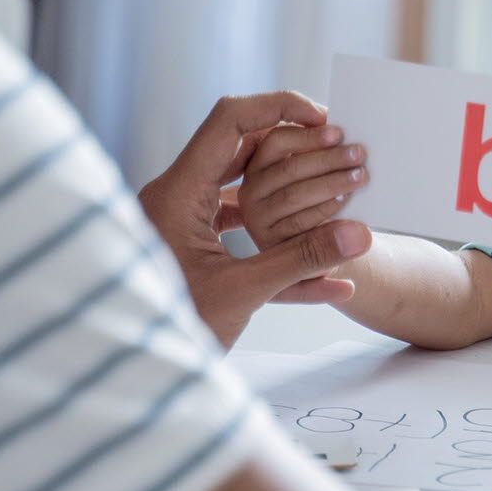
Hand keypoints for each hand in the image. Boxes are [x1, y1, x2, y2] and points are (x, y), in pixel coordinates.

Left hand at [139, 92, 372, 346]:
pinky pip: (241, 234)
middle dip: (294, 150)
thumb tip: (361, 234)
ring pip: (243, 192)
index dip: (278, 107)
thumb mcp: (242, 293)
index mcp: (177, 195)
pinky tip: (328, 280)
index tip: (321, 116)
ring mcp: (182, 226)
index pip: (229, 121)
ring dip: (290, 195)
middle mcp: (175, 200)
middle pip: (240, 151)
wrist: (130, 383)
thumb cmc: (171, 333)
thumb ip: (303, 259)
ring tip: (337, 200)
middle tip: (337, 150)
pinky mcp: (192, 253)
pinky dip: (279, 245)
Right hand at [238, 122, 368, 249]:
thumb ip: (317, 155)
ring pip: (294, 195)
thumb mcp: (310, 175)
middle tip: (358, 154)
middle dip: (328, 159)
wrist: (312, 247)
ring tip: (359, 176)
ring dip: (331, 183)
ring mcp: (256, 217)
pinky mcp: (268, 242)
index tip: (339, 133)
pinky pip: (299, 222)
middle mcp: (251, 190)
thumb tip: (344, 137)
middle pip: (289, 169)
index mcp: (258, 164)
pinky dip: (324, 210)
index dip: (309, 136)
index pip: (276, 141)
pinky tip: (345, 200)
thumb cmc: (313, 201)